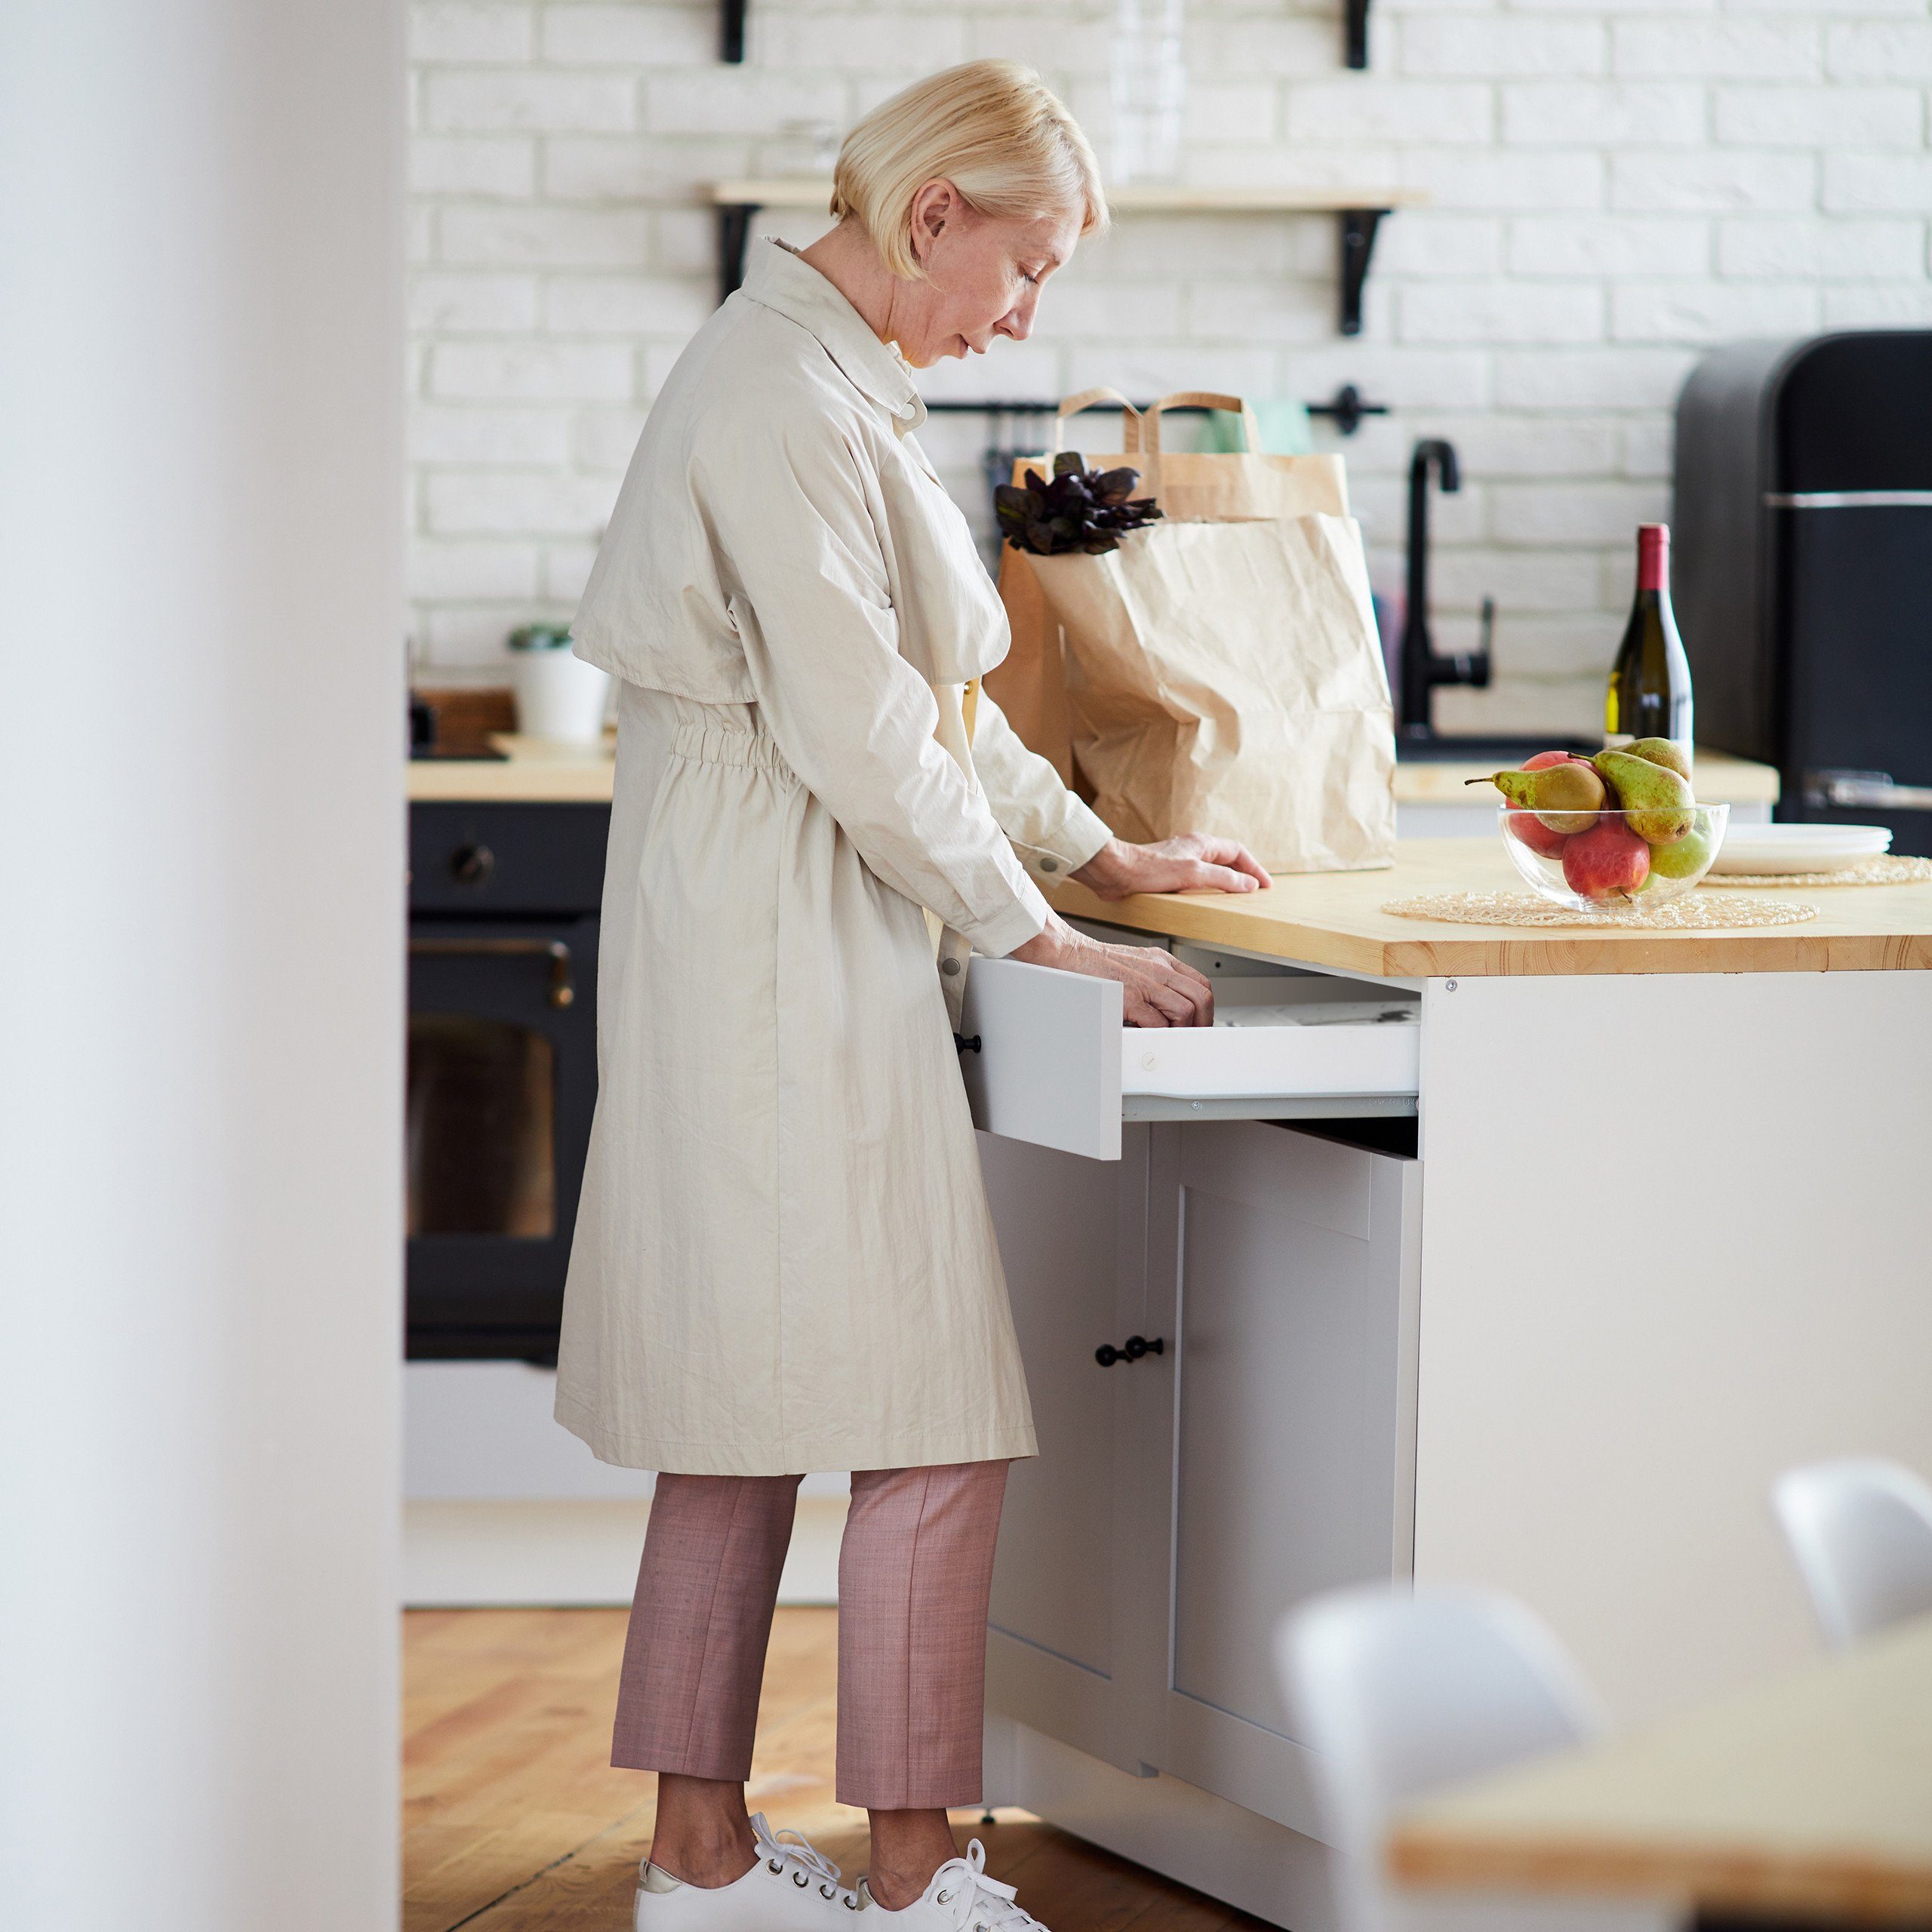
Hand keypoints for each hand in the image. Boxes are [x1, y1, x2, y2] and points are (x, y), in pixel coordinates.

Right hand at [1008, 913, 1214, 1026]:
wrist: (1066, 953)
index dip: (1205, 1008)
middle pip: (1201, 997)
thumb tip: (1166, 1009)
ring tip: (1171, 1040)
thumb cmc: (1093, 963)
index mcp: (1161, 961)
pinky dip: (1160, 1035)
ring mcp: (1146, 982)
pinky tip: (1150, 1038)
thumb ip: (1153, 982)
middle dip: (1202, 1022)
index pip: (1200, 984)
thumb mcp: (1133, 965)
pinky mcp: (1130, 997)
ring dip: (1183, 1031)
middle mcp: (1159, 969)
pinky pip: (1158, 1022)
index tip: (1199, 1023)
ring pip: (1186, 1010)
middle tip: (1192, 1037)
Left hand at [1070, 834, 1271, 901]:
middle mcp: (1192, 850)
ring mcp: (1180, 862)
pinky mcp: (1168, 875)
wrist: (1115, 873)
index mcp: (1201, 844)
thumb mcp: (1193, 873)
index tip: (1265, 884)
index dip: (1254, 868)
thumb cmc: (1147, 868)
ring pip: (1212, 870)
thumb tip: (1248, 885)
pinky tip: (1207, 902)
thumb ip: (1223, 878)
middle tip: (1256, 890)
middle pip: (1227, 860)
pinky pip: (1197, 881)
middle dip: (1244, 874)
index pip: (1238, 852)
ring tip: (1237, 897)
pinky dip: (1209, 890)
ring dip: (1226, 882)